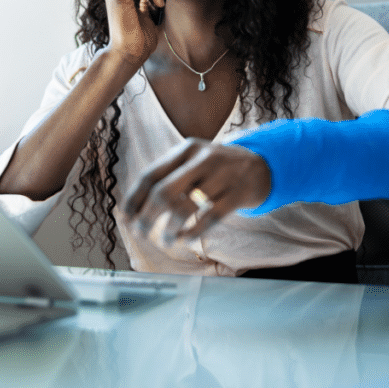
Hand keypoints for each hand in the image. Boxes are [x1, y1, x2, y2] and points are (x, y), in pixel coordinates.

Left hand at [123, 138, 271, 245]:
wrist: (262, 165)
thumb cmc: (217, 168)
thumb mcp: (194, 160)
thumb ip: (169, 175)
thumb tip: (134, 208)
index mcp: (186, 149)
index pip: (151, 174)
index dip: (134, 198)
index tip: (126, 217)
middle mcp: (203, 159)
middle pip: (163, 192)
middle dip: (146, 217)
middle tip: (141, 233)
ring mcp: (223, 176)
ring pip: (185, 208)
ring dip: (169, 230)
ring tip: (166, 240)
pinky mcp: (238, 194)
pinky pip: (209, 218)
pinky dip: (192, 232)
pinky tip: (185, 238)